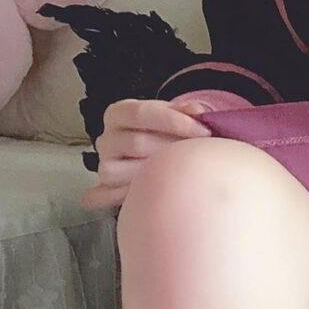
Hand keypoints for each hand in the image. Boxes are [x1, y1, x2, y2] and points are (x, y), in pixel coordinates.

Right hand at [81, 94, 228, 211]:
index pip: (140, 113)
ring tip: (190, 171)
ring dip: (165, 173)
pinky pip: (124, 197)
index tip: (203, 130)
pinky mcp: (109, 192)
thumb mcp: (172, 115)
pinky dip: (146, 196)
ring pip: (134, 173)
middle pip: (138, 143)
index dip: (174, 121)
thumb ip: (184, 111)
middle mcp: (106, 140)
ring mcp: (105, 167)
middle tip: (202, 152)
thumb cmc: (163, 132)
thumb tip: (198, 111)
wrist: (153, 154)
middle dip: (174, 148)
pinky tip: (165, 194)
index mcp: (117, 114)